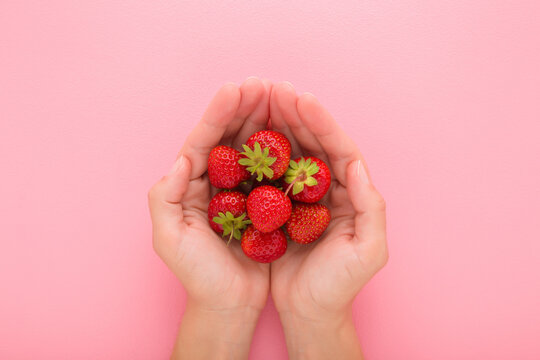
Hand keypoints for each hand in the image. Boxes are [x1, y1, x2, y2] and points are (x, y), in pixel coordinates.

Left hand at [148, 78, 271, 358]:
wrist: (228, 303)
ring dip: (266, 121)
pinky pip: (275, 171)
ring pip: (253, 148)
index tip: (237, 88)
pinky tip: (297, 133)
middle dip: (245, 108)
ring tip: (281, 96)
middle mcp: (214, 182)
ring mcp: (241, 191)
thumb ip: (164, 197)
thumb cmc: (197, 275)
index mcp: (189, 184)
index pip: (203, 140)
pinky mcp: (263, 204)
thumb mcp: (169, 239)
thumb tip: (181, 157)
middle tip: (264, 83)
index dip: (219, 113)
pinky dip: (285, 150)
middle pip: (229, 136)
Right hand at [269, 82, 388, 358]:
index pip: (338, 148)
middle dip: (295, 114)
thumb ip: (371, 207)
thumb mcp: (368, 251)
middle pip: (313, 142)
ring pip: (290, 152)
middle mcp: (329, 188)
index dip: (320, 121)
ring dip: (276, 125)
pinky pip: (270, 172)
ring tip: (259, 99)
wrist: (311, 311)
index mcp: (352, 192)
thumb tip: (358, 164)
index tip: (300, 98)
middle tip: (274, 88)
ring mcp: (303, 195)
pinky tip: (245, 137)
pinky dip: (260, 153)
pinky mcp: (281, 206)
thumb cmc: (341, 285)